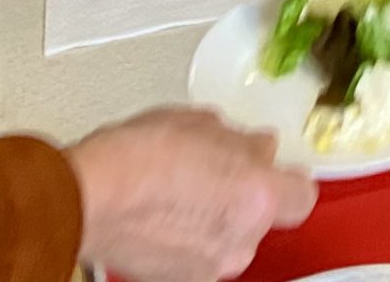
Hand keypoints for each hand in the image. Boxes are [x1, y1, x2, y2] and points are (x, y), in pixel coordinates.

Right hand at [69, 107, 315, 281]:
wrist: (87, 196)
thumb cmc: (138, 157)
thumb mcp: (202, 123)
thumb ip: (242, 141)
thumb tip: (256, 146)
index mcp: (257, 195)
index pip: (302, 195)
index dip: (288, 178)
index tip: (276, 167)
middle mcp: (240, 239)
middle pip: (262, 217)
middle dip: (244, 195)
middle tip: (216, 169)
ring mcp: (209, 264)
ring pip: (229, 237)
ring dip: (215, 218)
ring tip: (181, 189)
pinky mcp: (178, 279)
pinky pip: (199, 253)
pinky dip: (189, 237)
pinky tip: (164, 211)